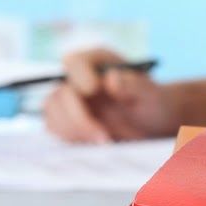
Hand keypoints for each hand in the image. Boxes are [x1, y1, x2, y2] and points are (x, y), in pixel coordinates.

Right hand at [42, 48, 178, 142]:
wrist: (152, 124)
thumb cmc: (153, 102)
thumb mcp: (150, 94)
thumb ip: (133, 85)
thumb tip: (110, 79)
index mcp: (97, 62)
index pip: (75, 62)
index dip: (79, 75)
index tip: (92, 89)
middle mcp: (78, 78)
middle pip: (61, 93)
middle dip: (78, 117)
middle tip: (103, 136)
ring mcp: (70, 99)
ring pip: (53, 112)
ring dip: (74, 130)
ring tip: (103, 141)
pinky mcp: (66, 119)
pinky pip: (56, 128)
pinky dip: (72, 138)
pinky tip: (94, 144)